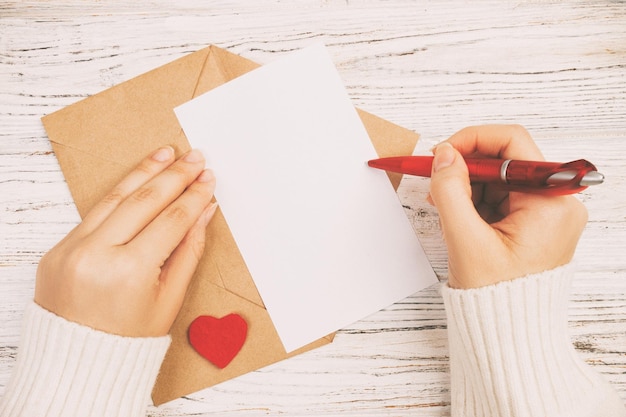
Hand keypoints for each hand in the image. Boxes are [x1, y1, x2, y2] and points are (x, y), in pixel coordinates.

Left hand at [35, 147, 216, 336]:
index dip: (194, 197)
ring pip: (114, 198)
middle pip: (143, 201)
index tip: (208, 179)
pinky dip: (118, 194)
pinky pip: (94, 213)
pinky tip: (137, 178)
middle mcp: (97, 255)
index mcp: (129, 273)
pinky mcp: (59, 248)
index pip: (171, 221)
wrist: (78, 359)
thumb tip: (204, 212)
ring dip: (143, 172)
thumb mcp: (169, 299)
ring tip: (166, 153)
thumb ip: (188, 250)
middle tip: (194, 157)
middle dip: (173, 176)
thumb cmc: (130, 338)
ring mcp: (72, 249)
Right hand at [428, 125, 587, 288]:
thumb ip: (450, 190)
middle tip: (435, 175)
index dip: (472, 140)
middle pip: (505, 160)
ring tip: (442, 202)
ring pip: (500, 178)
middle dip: (466, 166)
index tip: (443, 151)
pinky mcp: (534, 224)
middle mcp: (556, 203)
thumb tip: (444, 155)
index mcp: (551, 204)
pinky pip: (501, 196)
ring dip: (468, 184)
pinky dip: (475, 199)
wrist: (509, 333)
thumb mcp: (465, 239)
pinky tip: (457, 213)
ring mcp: (547, 214)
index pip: (513, 144)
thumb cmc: (497, 299)